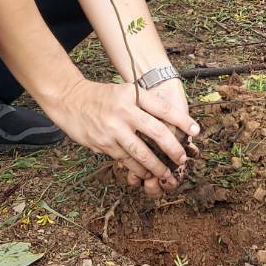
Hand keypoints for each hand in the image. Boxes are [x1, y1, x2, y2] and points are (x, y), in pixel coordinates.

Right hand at [52, 77, 198, 193]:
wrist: (69, 99)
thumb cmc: (102, 96)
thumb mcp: (124, 91)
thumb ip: (143, 104)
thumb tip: (169, 123)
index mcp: (133, 94)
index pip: (163, 108)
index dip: (182, 120)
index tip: (196, 130)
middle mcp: (124, 110)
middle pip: (156, 132)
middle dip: (173, 148)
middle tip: (182, 159)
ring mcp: (113, 128)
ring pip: (141, 152)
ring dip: (157, 166)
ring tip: (168, 174)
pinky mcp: (103, 143)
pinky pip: (125, 160)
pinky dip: (138, 169)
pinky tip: (146, 174)